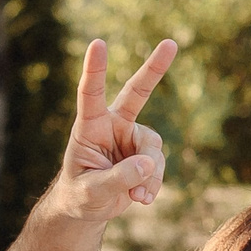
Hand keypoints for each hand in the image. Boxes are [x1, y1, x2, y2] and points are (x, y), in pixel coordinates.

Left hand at [49, 38, 172, 223]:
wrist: (88, 207)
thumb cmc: (79, 194)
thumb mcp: (90, 191)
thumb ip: (116, 178)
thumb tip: (147, 164)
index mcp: (89, 127)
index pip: (91, 94)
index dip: (95, 70)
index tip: (98, 43)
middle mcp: (113, 125)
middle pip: (137, 93)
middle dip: (154, 68)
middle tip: (171, 43)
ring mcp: (132, 137)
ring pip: (153, 148)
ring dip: (149, 176)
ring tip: (135, 196)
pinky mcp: (146, 153)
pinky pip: (159, 166)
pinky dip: (153, 185)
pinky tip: (140, 198)